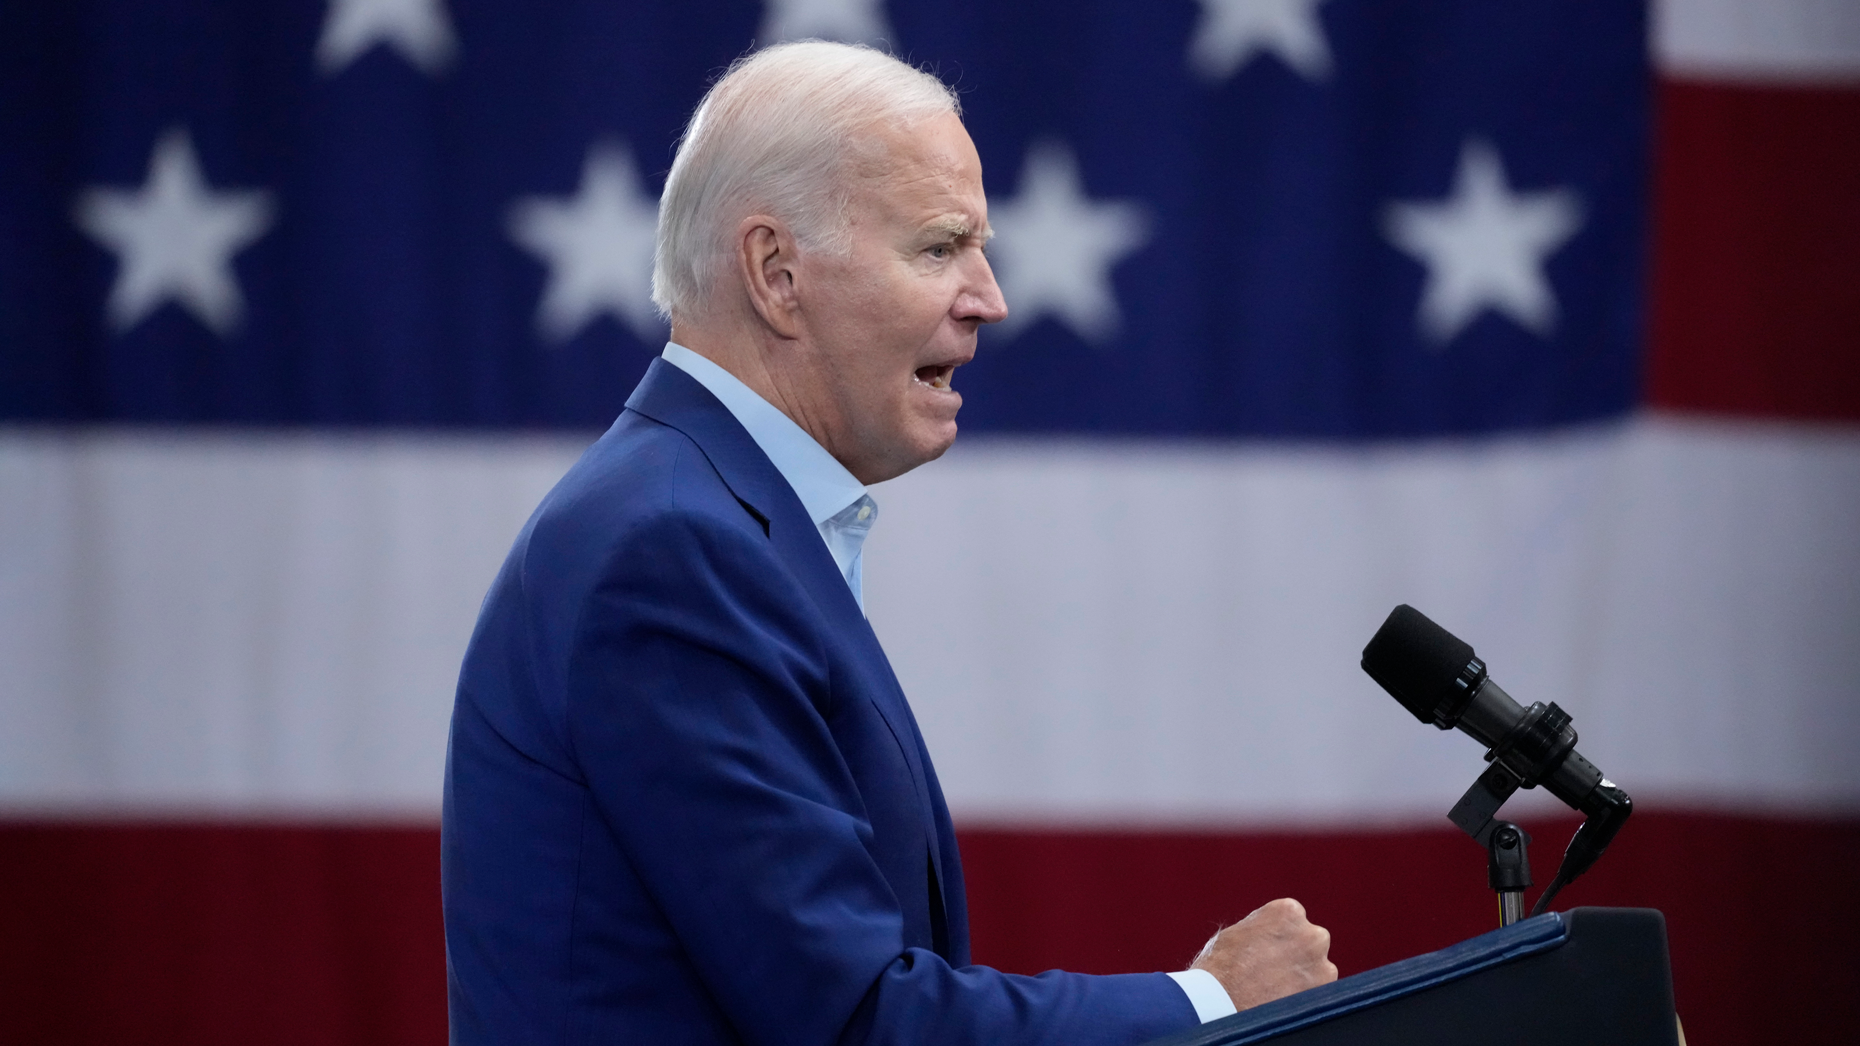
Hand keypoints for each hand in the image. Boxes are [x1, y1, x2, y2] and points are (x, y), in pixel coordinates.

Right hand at [1189, 898, 1337, 1010]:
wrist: (1219, 1003)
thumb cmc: (1220, 967)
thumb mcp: (1238, 933)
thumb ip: (1263, 929)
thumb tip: (1271, 937)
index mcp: (1288, 911)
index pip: (1294, 921)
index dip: (1281, 938)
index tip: (1270, 953)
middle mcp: (1311, 933)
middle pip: (1311, 942)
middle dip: (1299, 955)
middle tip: (1276, 973)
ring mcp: (1321, 963)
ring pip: (1319, 969)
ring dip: (1305, 979)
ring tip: (1276, 993)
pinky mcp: (1324, 992)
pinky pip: (1321, 993)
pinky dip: (1306, 999)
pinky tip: (1285, 1004)